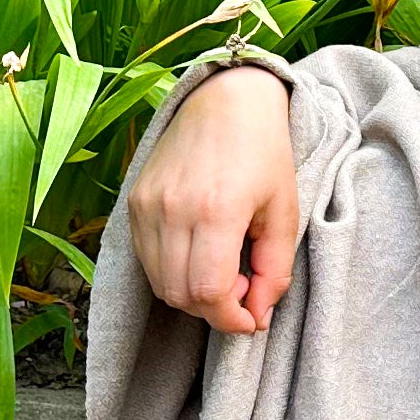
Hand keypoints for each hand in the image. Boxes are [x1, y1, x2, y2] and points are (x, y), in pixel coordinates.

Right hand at [129, 67, 302, 335]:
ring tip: (221, 268)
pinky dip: (171, 272)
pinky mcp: (134, 202)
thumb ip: (274, 272)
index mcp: (217, 210)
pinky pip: (146, 259)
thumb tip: (258, 316)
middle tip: (241, 287)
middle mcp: (173, 209)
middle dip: (212, 309)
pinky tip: (198, 253)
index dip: (230, 319)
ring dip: (190, 294)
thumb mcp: (285, 213)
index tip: (250, 318)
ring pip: (159, 283)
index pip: (208, 292)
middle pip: (180, 295)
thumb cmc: (264, 153)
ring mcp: (147, 205)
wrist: (225, 100)